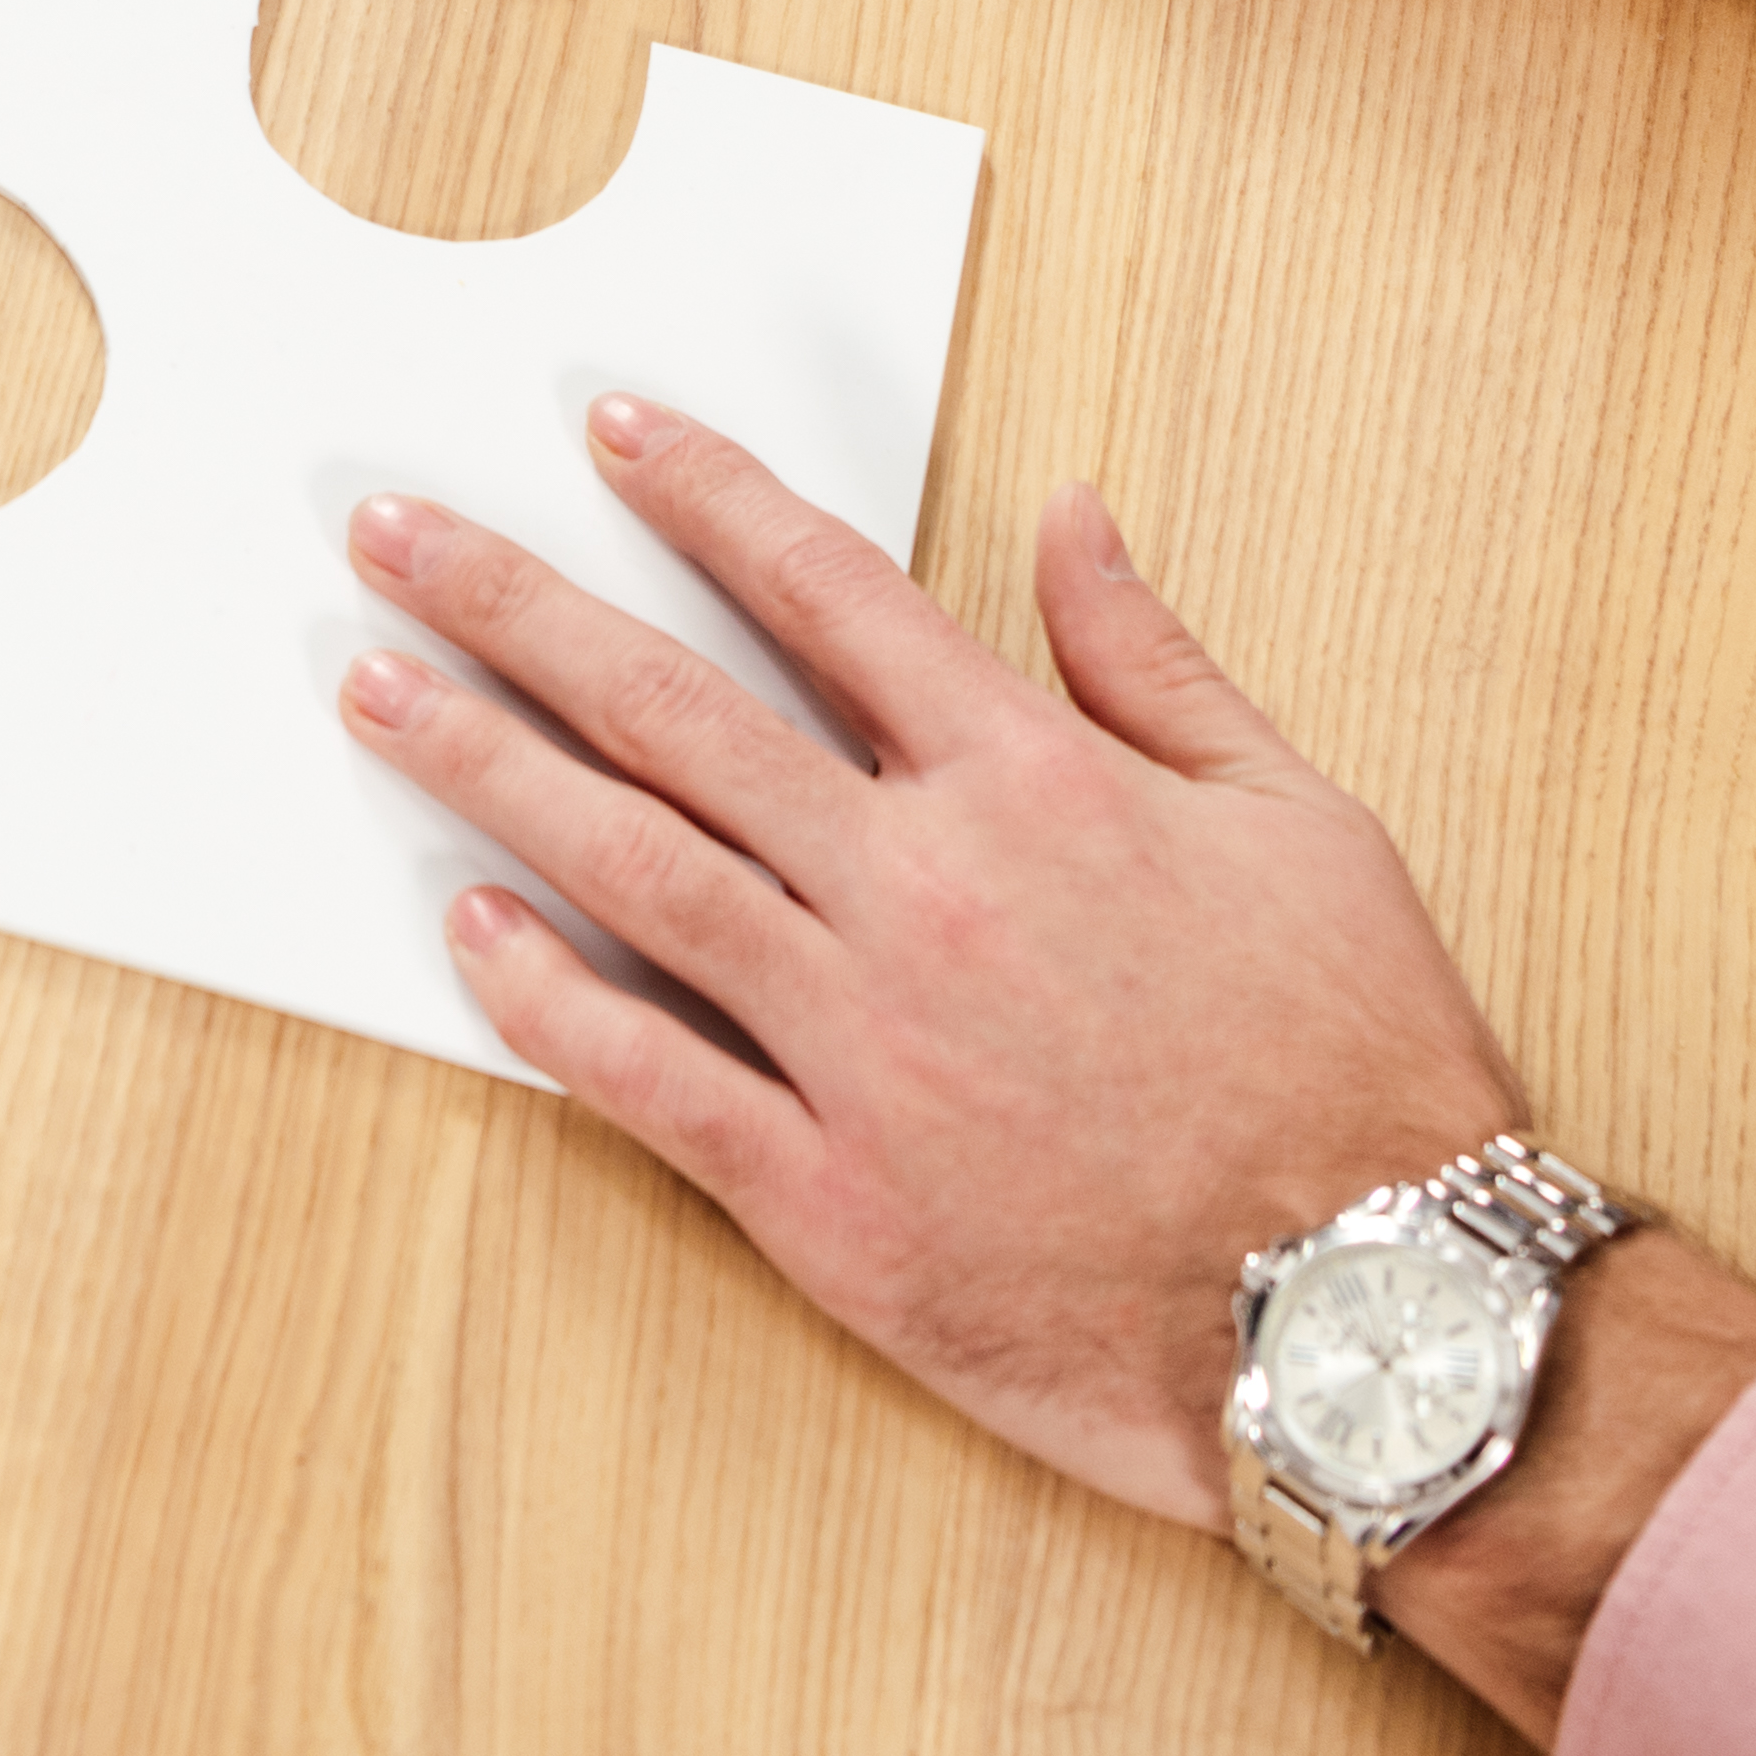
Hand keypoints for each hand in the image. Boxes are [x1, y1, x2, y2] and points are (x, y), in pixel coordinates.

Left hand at [340, 406, 1755, 1740]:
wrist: (1380, 1322)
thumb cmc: (1359, 1071)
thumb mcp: (1300, 819)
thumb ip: (1154, 658)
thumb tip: (1069, 510)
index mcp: (1035, 782)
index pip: (831, 592)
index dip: (709, 497)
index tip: (610, 432)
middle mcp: (922, 890)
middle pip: (676, 709)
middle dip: (517, 606)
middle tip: (393, 536)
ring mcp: (862, 1046)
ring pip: (631, 869)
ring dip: (485, 766)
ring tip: (376, 688)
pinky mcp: (830, 1198)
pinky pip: (649, 1078)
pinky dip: (546, 1002)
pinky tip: (468, 930)